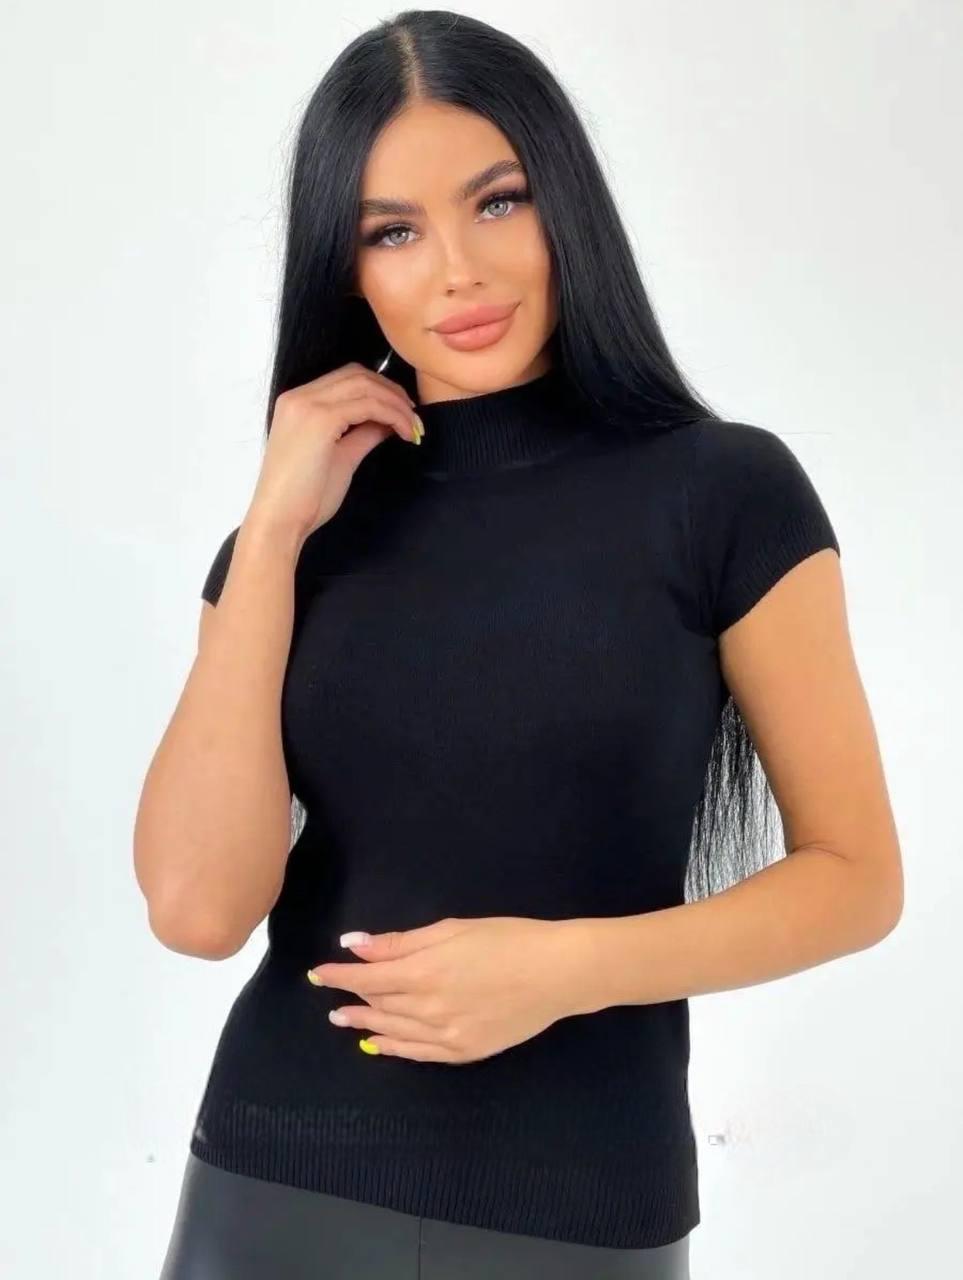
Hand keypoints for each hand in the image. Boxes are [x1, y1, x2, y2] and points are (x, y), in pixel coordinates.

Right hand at [246, 361, 422, 541]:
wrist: (280, 522)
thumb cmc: (304, 499)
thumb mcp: (342, 458)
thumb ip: (362, 435)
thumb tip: (388, 422)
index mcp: (298, 403)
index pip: (347, 378)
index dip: (381, 389)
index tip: (404, 411)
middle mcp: (299, 397)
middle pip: (357, 374)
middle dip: (392, 391)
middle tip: (414, 416)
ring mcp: (307, 405)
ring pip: (364, 385)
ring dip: (396, 403)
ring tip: (414, 427)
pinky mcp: (320, 419)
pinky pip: (367, 405)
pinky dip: (392, 414)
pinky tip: (405, 433)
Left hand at [306, 916, 581, 1063]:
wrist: (558, 973)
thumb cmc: (508, 939)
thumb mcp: (452, 929)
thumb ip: (401, 942)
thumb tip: (356, 945)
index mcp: (424, 972)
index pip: (367, 978)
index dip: (339, 976)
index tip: (318, 974)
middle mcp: (429, 1008)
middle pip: (378, 1005)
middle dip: (351, 999)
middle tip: (331, 997)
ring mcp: (447, 1036)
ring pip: (394, 1032)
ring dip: (366, 1024)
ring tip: (344, 1020)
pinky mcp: (465, 1052)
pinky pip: (419, 1054)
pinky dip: (395, 1049)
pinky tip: (379, 1045)